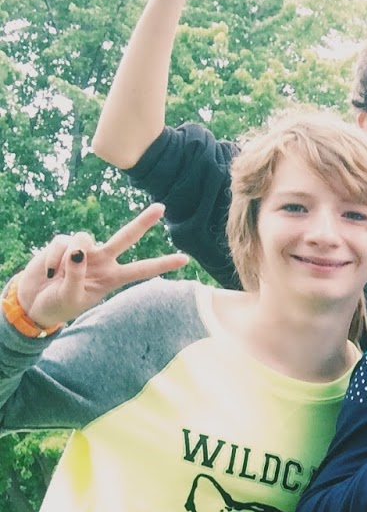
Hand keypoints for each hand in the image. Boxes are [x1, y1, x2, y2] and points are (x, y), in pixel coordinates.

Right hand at [14, 205, 189, 330]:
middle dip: (143, 222)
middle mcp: (102, 260)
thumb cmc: (59, 303)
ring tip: (59, 276)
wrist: (35, 302)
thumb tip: (78, 251)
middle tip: (162, 207)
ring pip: (85, 238)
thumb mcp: (71, 297)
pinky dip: (53, 259)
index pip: (142, 270)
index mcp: (112, 278)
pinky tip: (50, 272)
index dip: (162, 264)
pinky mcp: (63, 243)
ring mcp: (83, 250)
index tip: (185, 259)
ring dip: (69, 258)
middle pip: (126, 237)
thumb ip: (77, 276)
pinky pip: (62, 244)